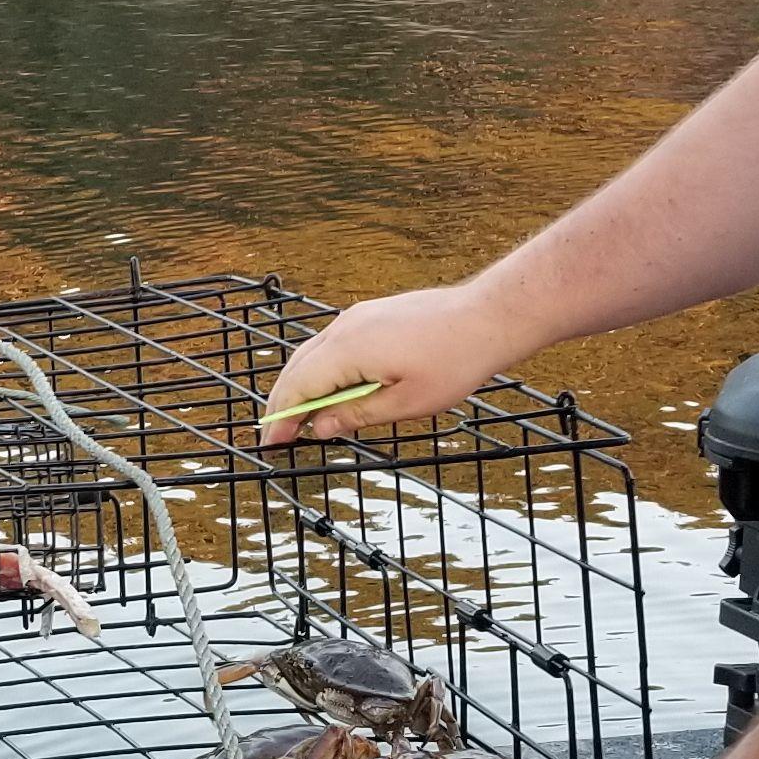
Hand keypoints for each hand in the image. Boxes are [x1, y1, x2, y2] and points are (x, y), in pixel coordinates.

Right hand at [259, 283, 511, 445]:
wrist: (486, 318)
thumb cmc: (454, 360)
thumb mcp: (406, 402)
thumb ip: (357, 414)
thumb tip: (321, 427)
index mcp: (348, 351)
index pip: (299, 388)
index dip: (282, 418)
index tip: (272, 443)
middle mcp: (344, 329)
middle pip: (297, 369)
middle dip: (284, 403)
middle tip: (278, 435)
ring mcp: (355, 318)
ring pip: (312, 355)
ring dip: (301, 386)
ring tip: (300, 418)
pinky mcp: (369, 315)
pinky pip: (330, 345)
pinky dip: (320, 370)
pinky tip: (330, 390)